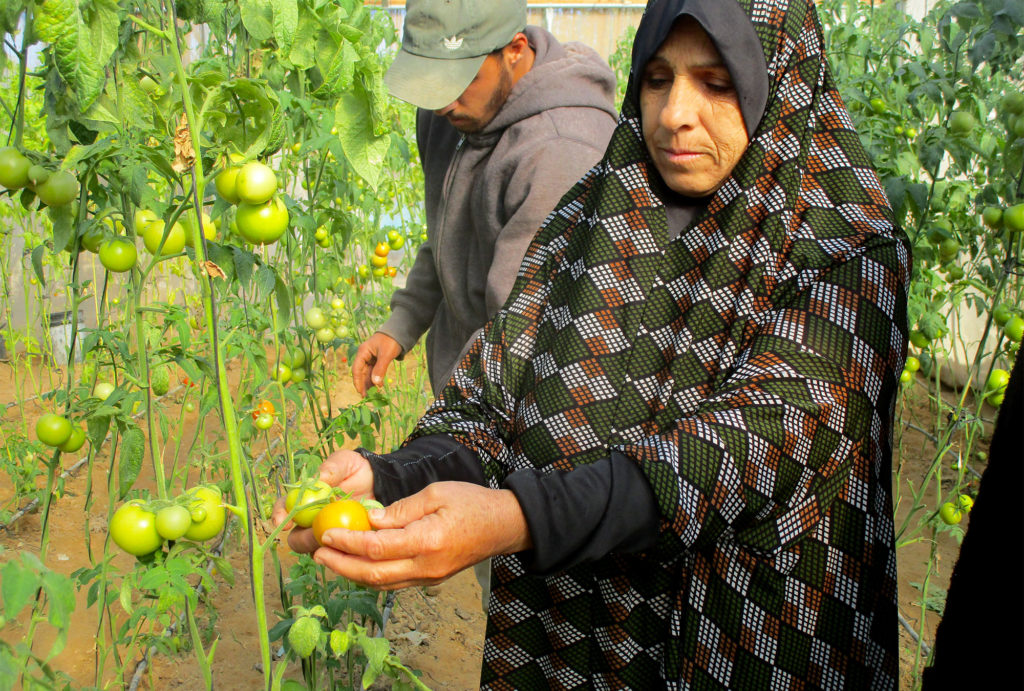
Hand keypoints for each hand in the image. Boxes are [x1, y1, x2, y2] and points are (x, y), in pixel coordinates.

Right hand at [272, 449, 374, 553]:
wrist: (378, 481)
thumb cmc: (355, 469)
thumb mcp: (344, 462)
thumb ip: (331, 468)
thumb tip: (320, 478)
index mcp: (303, 500)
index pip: (284, 509)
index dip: (280, 516)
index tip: (283, 523)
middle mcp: (310, 520)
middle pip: (296, 538)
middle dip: (302, 539)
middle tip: (316, 534)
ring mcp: (327, 534)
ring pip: (316, 550)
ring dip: (323, 547)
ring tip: (338, 538)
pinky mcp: (344, 544)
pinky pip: (339, 553)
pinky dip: (343, 551)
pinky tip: (353, 544)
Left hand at [312, 482, 531, 589]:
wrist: (503, 526)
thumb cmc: (472, 503)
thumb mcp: (436, 493)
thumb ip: (401, 509)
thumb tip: (370, 520)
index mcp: (427, 541)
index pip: (377, 547)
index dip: (347, 542)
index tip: (326, 533)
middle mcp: (426, 567)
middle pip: (373, 573)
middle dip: (341, 565)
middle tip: (317, 554)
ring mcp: (429, 578)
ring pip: (382, 583)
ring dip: (352, 574)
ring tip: (330, 561)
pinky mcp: (431, 580)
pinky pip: (394, 582)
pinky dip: (371, 575)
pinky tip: (357, 564)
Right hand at [352, 332, 402, 395]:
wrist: (400, 332)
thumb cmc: (391, 341)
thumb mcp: (386, 355)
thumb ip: (380, 369)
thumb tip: (375, 383)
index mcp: (363, 352)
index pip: (356, 369)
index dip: (357, 381)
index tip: (360, 392)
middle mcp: (365, 355)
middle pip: (361, 372)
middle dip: (363, 384)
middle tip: (366, 397)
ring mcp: (370, 358)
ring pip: (367, 373)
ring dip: (369, 383)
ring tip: (372, 394)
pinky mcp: (376, 360)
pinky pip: (374, 372)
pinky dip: (375, 379)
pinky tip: (378, 387)